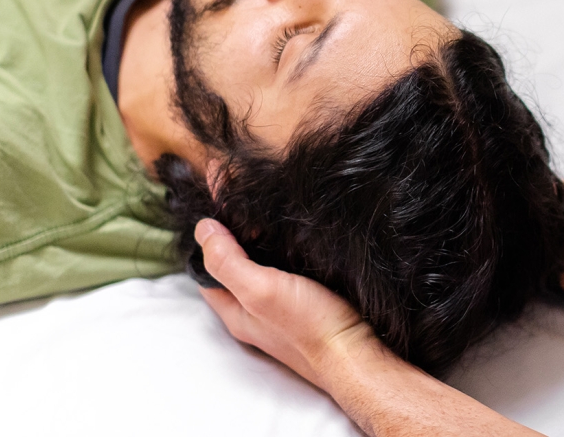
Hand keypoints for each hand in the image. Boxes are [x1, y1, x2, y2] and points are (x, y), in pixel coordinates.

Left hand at [194, 218, 375, 391]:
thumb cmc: (310, 327)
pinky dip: (290, 253)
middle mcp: (256, 311)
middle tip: (249, 209)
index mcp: (236, 312)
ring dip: (264, 244)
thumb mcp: (260, 290)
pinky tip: (299, 238)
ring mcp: (283, 308)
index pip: (207, 272)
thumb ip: (227, 262)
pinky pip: (291, 272)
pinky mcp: (310, 302)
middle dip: (236, 239)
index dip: (208, 241)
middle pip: (234, 269)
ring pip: (263, 268)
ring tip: (272, 216)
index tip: (221, 212)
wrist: (360, 354)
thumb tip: (203, 229)